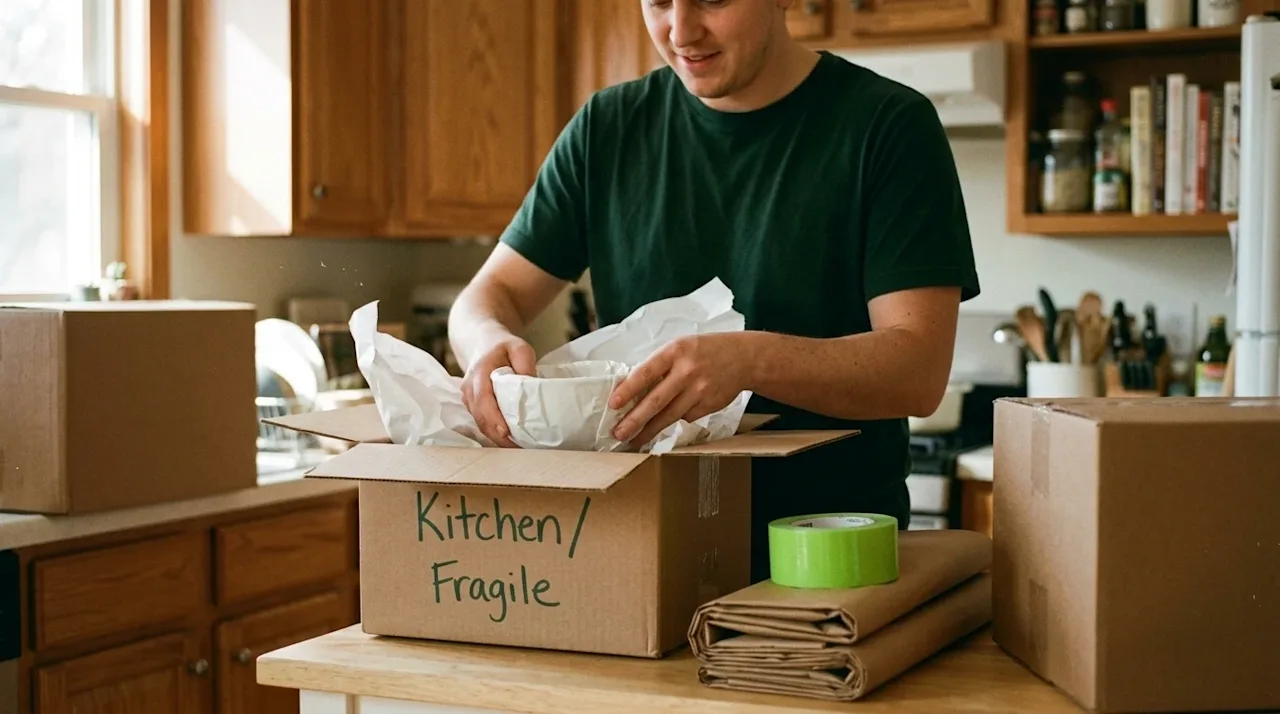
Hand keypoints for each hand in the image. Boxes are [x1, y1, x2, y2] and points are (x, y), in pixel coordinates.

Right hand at [460, 335, 536, 447]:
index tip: (506, 431)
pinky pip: (481, 422)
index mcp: (479, 372)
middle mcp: (469, 389)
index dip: (493, 417)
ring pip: (480, 423)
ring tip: (518, 446)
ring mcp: (468, 399)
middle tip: (519, 447)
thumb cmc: (503, 346)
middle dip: (497, 435)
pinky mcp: (473, 406)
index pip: (482, 399)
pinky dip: (494, 432)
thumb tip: (530, 388)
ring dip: (496, 437)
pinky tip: (510, 440)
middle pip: (480, 417)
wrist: (483, 342)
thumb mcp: (519, 347)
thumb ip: (525, 364)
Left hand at [608, 333, 751, 447]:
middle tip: (618, 433)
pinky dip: (674, 420)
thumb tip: (631, 389)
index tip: (613, 404)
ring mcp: (699, 391)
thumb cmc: (705, 351)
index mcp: (675, 352)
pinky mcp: (708, 406)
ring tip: (634, 440)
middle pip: (656, 401)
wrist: (744, 358)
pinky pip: (685, 417)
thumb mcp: (680, 347)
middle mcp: (687, 372)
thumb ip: (660, 366)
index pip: (646, 373)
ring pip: (669, 416)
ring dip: (649, 430)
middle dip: (634, 420)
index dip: (628, 390)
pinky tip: (667, 422)